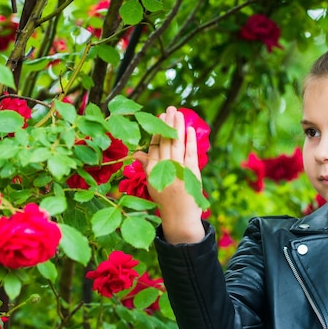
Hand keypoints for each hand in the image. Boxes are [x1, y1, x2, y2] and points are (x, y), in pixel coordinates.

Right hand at [136, 106, 205, 243]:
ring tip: (179, 113)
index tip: (159, 117)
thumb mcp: (151, 184)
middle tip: (170, 108)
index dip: (157, 131)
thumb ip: (147, 166)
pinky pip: (190, 154)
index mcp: (151, 173)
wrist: (179, 220)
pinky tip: (189, 129)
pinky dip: (190, 141)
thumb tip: (136, 153)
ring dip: (178, 127)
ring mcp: (177, 172)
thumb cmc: (165, 202)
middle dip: (168, 123)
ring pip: (177, 145)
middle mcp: (163, 171)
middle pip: (165, 142)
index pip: (154, 147)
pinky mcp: (191, 175)